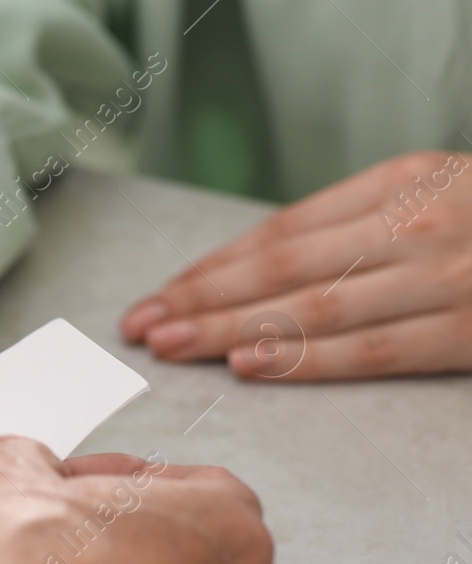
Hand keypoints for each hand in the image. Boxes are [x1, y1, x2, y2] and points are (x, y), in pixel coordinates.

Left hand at [121, 150, 471, 379]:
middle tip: (141, 327)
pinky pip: (375, 349)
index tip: (160, 294)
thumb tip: (260, 274)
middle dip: (201, 300)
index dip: (213, 267)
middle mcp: (419, 223)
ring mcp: (449, 275)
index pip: (282, 232)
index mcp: (405, 182)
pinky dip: (307, 357)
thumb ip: (362, 228)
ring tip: (172, 346)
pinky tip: (249, 364)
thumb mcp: (437, 199)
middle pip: (283, 268)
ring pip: (315, 307)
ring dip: (231, 328)